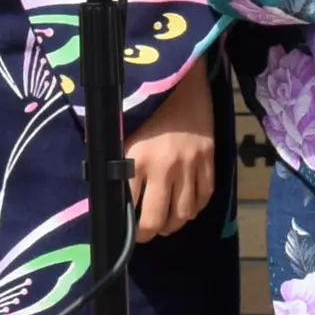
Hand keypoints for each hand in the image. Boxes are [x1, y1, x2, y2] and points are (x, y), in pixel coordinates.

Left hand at [125, 72, 217, 243]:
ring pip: (184, 214)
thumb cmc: (147, 108)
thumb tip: (103, 194)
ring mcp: (191, 165)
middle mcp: (165, 167)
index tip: (126, 232)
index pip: (130, 209)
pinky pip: (205, 197)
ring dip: (173, 224)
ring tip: (166, 223)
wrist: (182, 80)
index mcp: (138, 159)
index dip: (127, 229)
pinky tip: (186, 205)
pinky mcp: (210, 159)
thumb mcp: (124, 135)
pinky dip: (195, 208)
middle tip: (145, 233)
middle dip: (149, 234)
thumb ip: (116, 164)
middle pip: (158, 220)